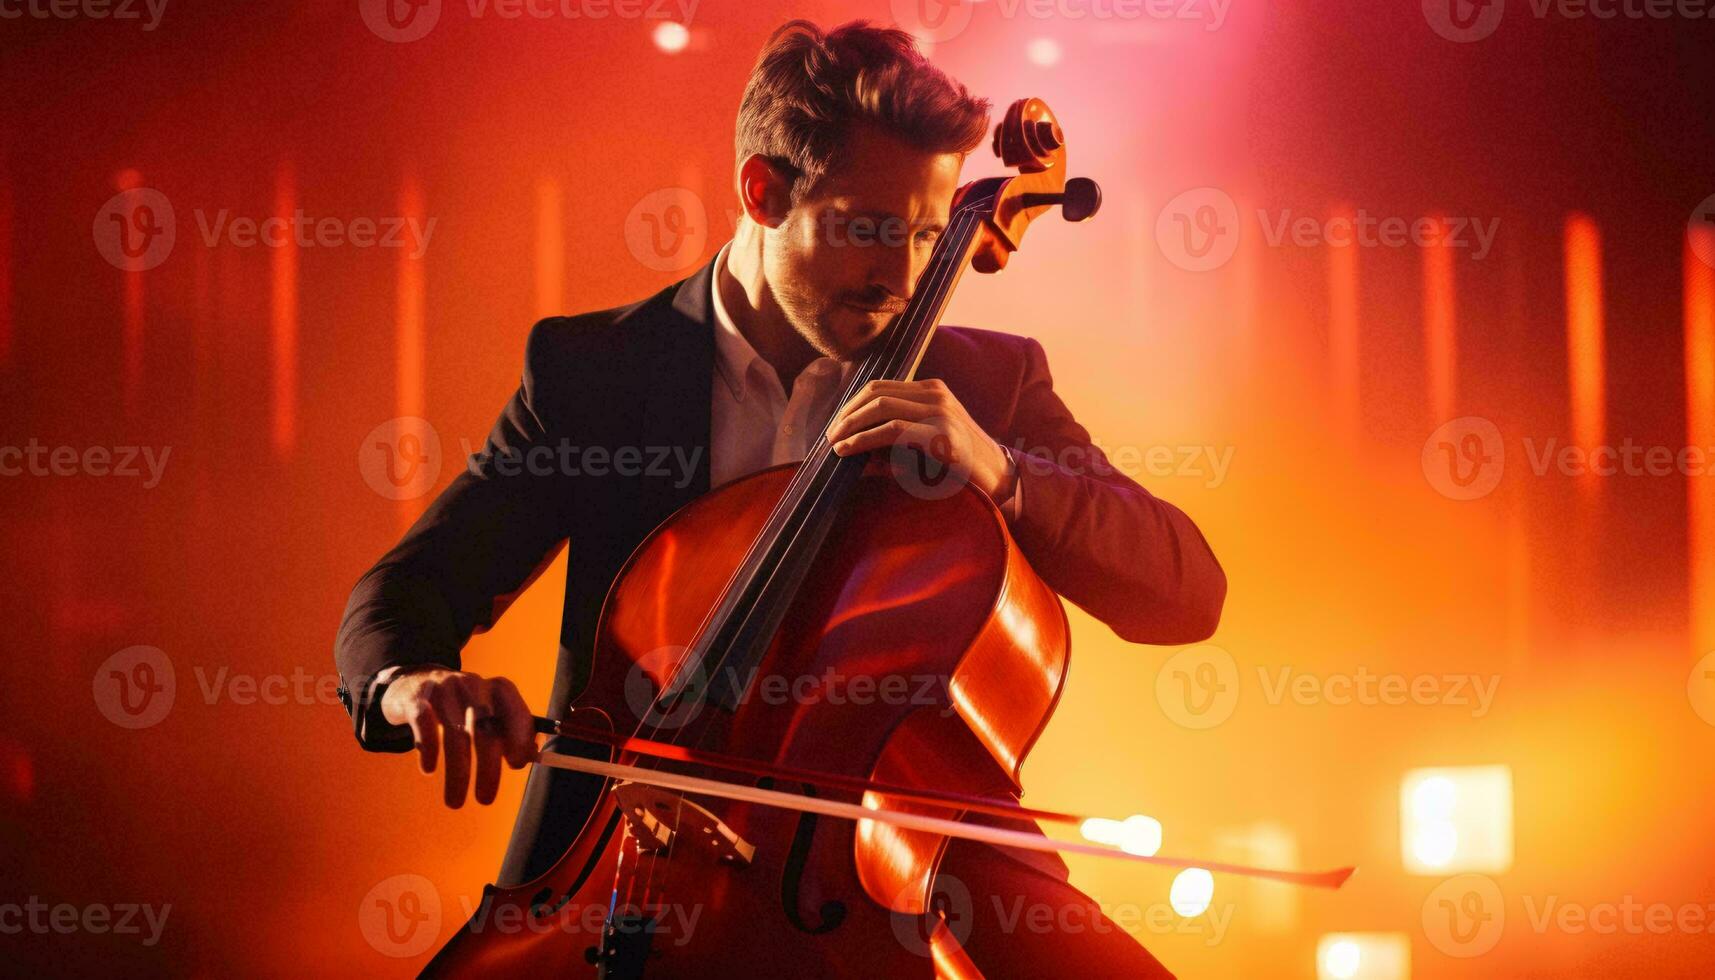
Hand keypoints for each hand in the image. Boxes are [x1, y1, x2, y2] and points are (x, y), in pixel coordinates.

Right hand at [380, 666, 537, 807]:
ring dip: (457, 773)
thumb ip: (510, 731)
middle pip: (485, 728)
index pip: (515, 712)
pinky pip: (423, 723)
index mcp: (497, 690)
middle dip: (488, 768)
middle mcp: (473, 686)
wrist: (415, 681)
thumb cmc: (461, 706)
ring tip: (455, 802)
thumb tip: (530, 757)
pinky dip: (428, 749)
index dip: (519, 739)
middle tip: (486, 799)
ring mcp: (443, 690)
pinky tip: (429, 769)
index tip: (516, 765)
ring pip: (454, 733)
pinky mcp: (416, 698)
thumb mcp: (489, 711)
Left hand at [826, 379, 1016, 502]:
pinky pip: (892, 431)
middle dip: (846, 414)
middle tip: (830, 435)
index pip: (881, 387)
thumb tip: (856, 453)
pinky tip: (849, 450)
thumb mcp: (926, 443)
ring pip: (881, 408)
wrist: (1000, 477)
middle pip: (876, 393)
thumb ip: (895, 441)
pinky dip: (864, 439)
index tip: (836, 424)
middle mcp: (936, 394)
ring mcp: (940, 412)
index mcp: (932, 390)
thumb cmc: (961, 463)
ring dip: (851, 426)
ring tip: (835, 443)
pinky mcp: (941, 435)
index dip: (852, 404)